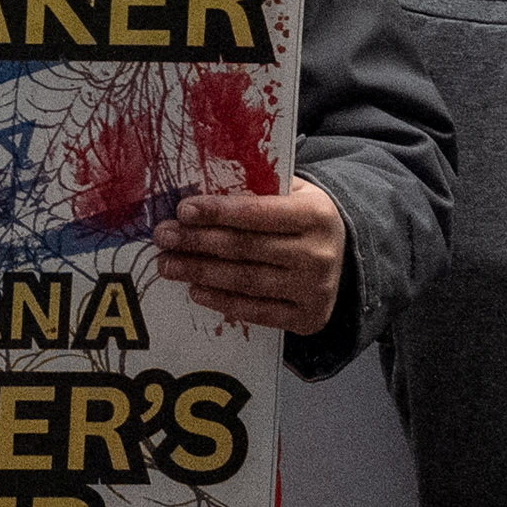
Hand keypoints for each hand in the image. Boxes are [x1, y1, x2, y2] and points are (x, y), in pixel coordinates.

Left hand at [156, 179, 342, 335]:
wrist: (342, 256)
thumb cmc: (301, 217)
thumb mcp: (291, 192)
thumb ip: (256, 189)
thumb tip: (199, 189)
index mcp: (315, 214)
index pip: (257, 212)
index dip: (217, 211)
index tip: (182, 210)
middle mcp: (319, 254)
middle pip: (246, 248)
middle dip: (197, 242)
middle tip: (163, 237)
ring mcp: (314, 290)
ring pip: (246, 281)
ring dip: (200, 273)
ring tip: (168, 265)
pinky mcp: (308, 318)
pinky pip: (258, 312)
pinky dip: (223, 302)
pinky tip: (196, 291)